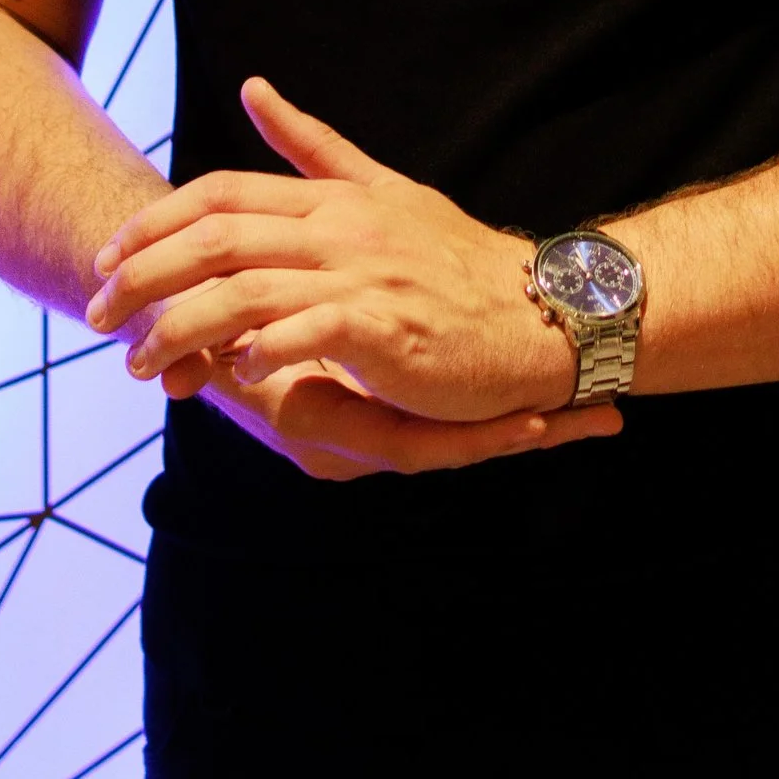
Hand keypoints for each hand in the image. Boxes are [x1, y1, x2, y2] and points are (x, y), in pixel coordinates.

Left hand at [87, 77, 601, 441]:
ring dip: (180, 328)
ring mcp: (362, 277)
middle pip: (215, 238)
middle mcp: (340, 228)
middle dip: (143, 274)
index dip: (157, 223)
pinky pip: (304, 336)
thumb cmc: (458, 262)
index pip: (222, 194)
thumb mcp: (383, 189)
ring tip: (143, 362)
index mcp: (334, 197)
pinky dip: (259, 353)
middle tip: (99, 312)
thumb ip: (313, 146)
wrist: (541, 313)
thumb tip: (253, 88)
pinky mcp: (384, 330)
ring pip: (243, 291)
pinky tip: (231, 373)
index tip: (109, 255)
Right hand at [192, 354, 615, 480]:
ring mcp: (385, 433)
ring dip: (532, 426)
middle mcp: (365, 447)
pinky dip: (506, 417)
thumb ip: (211, 369)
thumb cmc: (214, 347)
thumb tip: (173, 375)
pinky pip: (462, 422)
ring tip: (605, 415)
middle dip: (526, 434)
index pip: (422, 448)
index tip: (542, 425)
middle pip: (459, 447)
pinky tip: (565, 409)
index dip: (480, 437)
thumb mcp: (219, 366)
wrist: (193, 329)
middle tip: (604, 419)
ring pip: (468, 437)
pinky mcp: (400, 413)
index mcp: (333, 439)